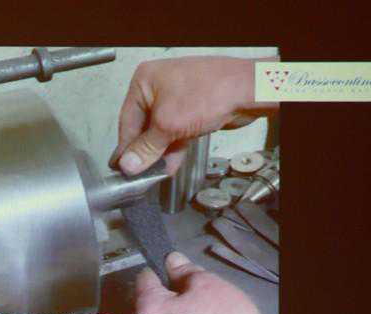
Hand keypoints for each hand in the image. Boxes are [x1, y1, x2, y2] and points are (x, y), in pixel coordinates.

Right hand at [109, 56, 277, 175]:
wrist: (248, 91)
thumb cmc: (212, 90)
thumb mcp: (169, 124)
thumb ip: (147, 148)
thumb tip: (128, 163)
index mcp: (145, 81)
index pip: (127, 120)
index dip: (126, 147)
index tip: (122, 167)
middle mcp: (158, 88)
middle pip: (143, 127)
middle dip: (144, 152)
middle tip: (137, 173)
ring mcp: (176, 99)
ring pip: (161, 132)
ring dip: (158, 153)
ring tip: (152, 174)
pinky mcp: (191, 111)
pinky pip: (176, 133)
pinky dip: (172, 149)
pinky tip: (168, 166)